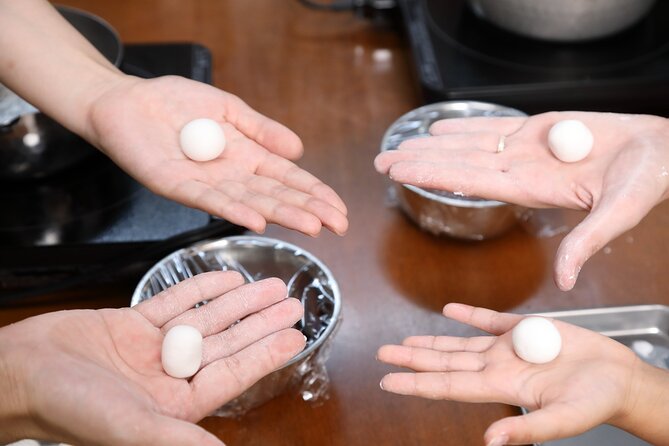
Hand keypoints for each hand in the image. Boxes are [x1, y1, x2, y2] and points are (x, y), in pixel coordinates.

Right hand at [0, 272, 304, 444]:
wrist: (19, 374)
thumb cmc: (70, 408)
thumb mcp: (134, 425)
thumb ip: (182, 438)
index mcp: (176, 404)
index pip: (234, 374)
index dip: (266, 353)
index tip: (296, 335)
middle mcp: (169, 376)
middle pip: (227, 343)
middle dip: (260, 322)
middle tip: (293, 302)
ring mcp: (151, 349)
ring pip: (206, 319)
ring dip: (238, 301)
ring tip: (271, 285)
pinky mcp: (131, 325)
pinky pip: (174, 302)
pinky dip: (199, 288)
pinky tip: (226, 277)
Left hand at [86, 74, 347, 236]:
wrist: (127, 101)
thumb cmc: (175, 102)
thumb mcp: (228, 108)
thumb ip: (261, 129)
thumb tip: (297, 150)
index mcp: (246, 157)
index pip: (288, 179)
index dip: (315, 194)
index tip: (340, 210)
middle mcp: (230, 176)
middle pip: (276, 196)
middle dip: (308, 210)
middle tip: (337, 226)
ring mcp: (205, 184)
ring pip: (250, 203)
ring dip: (281, 215)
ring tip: (310, 226)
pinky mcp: (175, 185)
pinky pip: (208, 201)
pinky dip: (233, 211)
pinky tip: (256, 221)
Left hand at [374, 112, 668, 289]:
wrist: (661, 151)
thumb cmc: (647, 179)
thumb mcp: (619, 213)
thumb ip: (587, 242)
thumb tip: (566, 281)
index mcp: (532, 188)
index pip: (470, 181)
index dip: (435, 175)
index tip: (403, 172)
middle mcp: (521, 169)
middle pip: (459, 164)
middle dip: (420, 161)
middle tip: (383, 160)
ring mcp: (526, 149)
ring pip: (470, 145)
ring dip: (433, 143)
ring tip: (401, 142)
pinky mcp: (538, 130)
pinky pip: (494, 127)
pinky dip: (465, 125)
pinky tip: (438, 127)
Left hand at [377, 303, 641, 445]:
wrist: (620, 378)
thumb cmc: (597, 402)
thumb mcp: (565, 420)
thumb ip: (529, 429)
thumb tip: (492, 441)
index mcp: (502, 387)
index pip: (447, 385)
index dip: (415, 382)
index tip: (387, 381)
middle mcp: (498, 366)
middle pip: (444, 362)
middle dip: (412, 359)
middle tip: (382, 354)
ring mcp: (509, 348)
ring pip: (460, 342)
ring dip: (432, 340)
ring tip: (405, 339)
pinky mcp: (526, 329)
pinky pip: (490, 319)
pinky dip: (469, 313)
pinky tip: (450, 310)